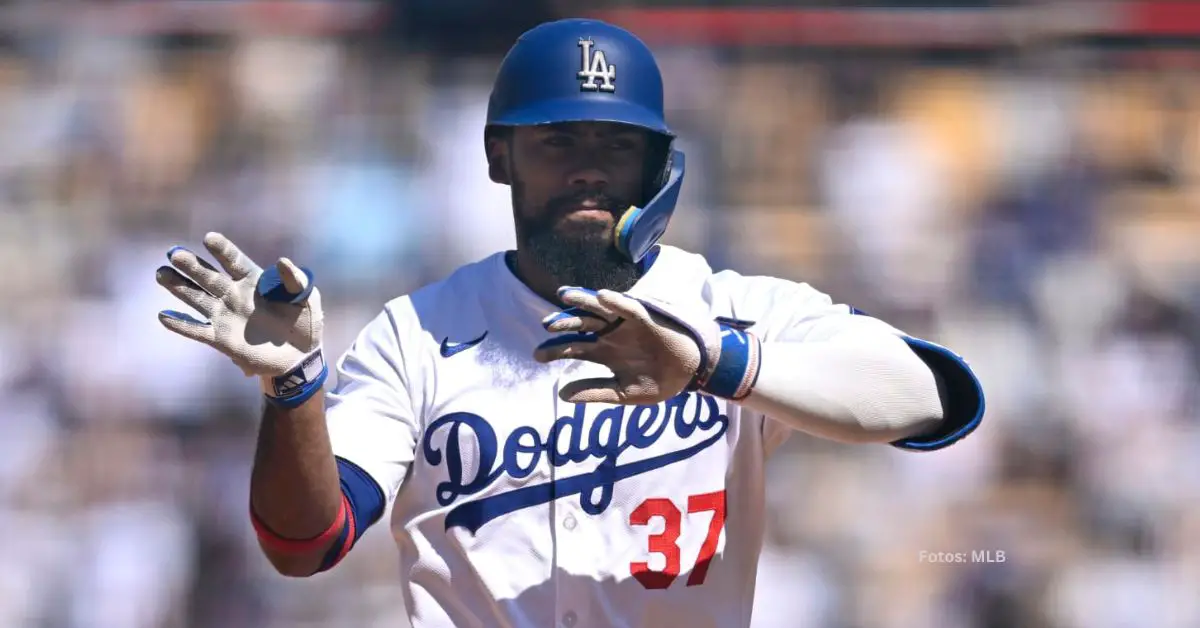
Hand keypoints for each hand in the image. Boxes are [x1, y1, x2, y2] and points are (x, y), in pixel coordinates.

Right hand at [155, 232, 326, 406]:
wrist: (300, 357)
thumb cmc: (305, 322)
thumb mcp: (307, 299)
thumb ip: (295, 281)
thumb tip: (282, 262)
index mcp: (254, 280)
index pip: (234, 261)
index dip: (222, 250)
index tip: (209, 238)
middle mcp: (234, 295)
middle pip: (209, 277)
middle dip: (192, 266)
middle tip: (175, 254)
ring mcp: (225, 316)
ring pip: (197, 299)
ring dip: (179, 287)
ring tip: (161, 273)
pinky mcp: (221, 339)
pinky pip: (197, 330)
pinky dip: (181, 325)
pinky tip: (164, 316)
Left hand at [533, 287, 760, 404]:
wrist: (691, 374)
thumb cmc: (658, 382)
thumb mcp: (623, 393)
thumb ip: (595, 392)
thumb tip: (562, 395)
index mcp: (603, 353)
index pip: (572, 348)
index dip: (554, 350)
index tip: (536, 355)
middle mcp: (610, 335)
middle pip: (581, 325)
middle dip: (564, 323)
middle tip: (546, 325)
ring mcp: (626, 325)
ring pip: (599, 310)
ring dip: (582, 302)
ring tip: (565, 296)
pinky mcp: (646, 318)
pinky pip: (629, 307)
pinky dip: (617, 301)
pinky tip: (603, 297)